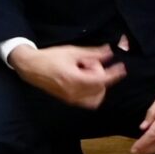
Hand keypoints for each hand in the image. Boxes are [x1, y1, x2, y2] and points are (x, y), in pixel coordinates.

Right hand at [10, 43, 126, 109]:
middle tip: (88, 63)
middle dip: (99, 75)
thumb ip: (93, 53)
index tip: (122, 68)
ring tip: (86, 72)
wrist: (32, 68)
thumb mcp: (72, 51)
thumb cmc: (50, 57)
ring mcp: (72, 99)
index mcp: (75, 79)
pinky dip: (92, 93)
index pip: (101, 80)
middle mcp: (74, 93)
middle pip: (100, 88)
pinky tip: (86, 80)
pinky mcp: (69, 101)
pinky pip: (88, 102)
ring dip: (98, 86)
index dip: (113, 74)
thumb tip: (109, 52)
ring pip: (95, 98)